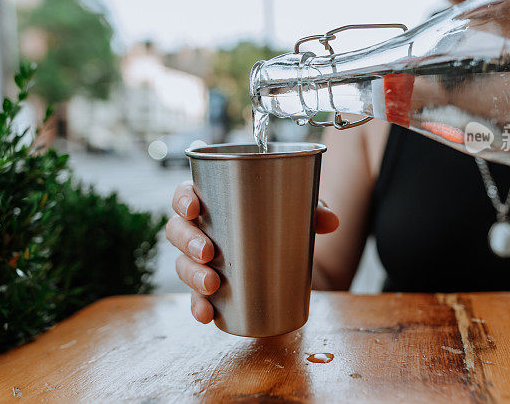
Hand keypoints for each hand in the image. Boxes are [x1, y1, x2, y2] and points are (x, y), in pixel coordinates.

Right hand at [166, 181, 340, 323]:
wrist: (284, 251)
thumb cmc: (280, 219)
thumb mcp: (297, 210)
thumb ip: (313, 210)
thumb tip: (332, 221)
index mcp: (212, 201)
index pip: (184, 195)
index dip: (182, 200)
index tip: (194, 208)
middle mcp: (199, 229)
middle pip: (177, 231)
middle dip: (188, 242)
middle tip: (209, 253)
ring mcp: (200, 260)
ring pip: (183, 264)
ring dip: (192, 275)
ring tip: (212, 284)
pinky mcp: (208, 287)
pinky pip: (196, 297)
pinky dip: (198, 306)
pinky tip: (207, 315)